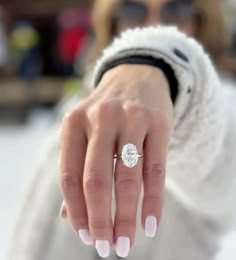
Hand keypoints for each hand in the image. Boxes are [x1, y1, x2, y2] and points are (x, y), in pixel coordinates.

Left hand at [59, 64, 173, 256]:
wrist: (136, 77)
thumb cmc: (107, 114)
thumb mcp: (85, 132)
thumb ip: (78, 170)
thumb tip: (69, 216)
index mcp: (74, 122)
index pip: (70, 175)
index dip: (77, 210)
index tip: (85, 236)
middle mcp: (100, 118)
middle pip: (97, 180)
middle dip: (100, 220)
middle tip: (105, 248)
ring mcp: (131, 118)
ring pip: (128, 178)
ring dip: (126, 216)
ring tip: (125, 242)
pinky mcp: (158, 123)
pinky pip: (156, 170)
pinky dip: (153, 201)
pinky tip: (150, 225)